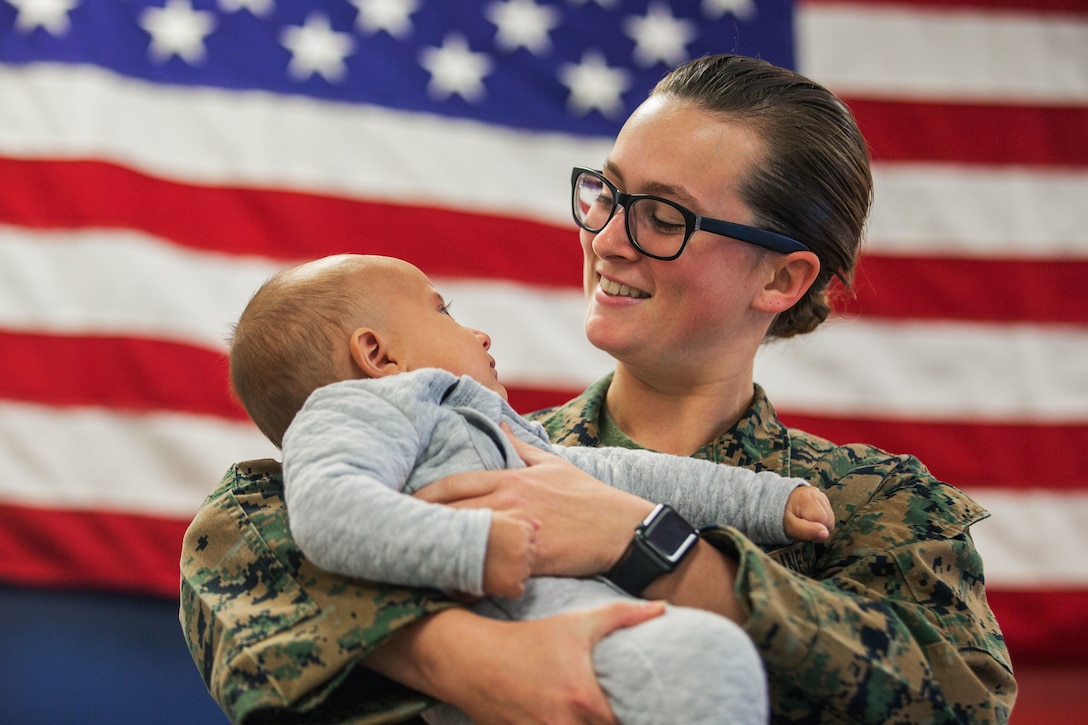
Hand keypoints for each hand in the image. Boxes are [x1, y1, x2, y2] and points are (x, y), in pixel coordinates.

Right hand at [365, 600, 666, 723]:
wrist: (473, 661)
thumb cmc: (528, 641)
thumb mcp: (575, 624)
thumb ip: (622, 615)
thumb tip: (661, 608)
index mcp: (585, 701)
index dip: (634, 720)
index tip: (638, 711)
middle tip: (612, 714)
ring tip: (589, 717)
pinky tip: (560, 719)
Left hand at [416, 426, 652, 576]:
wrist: (626, 532)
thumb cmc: (592, 500)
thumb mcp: (556, 465)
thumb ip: (521, 447)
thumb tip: (498, 424)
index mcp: (511, 477)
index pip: (452, 484)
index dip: (421, 495)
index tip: (398, 503)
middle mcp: (508, 499)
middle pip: (449, 510)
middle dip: (417, 522)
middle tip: (389, 535)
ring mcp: (518, 526)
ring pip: (463, 537)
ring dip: (437, 551)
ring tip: (408, 564)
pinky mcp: (530, 555)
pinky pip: (489, 568)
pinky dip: (467, 579)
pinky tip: (449, 589)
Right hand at [483, 511, 538, 597]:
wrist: (455, 548)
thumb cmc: (475, 530)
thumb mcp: (498, 516)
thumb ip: (521, 516)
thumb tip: (540, 525)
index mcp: (522, 530)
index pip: (530, 538)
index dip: (515, 541)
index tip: (500, 542)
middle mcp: (524, 549)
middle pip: (530, 556)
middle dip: (517, 556)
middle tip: (496, 554)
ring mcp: (519, 567)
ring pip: (525, 572)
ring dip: (513, 571)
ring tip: (494, 565)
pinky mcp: (511, 584)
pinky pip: (518, 590)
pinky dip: (509, 587)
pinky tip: (495, 578)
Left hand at [784, 485, 834, 540]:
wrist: (777, 503)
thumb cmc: (783, 516)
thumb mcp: (791, 527)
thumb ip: (807, 532)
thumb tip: (825, 534)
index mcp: (807, 499)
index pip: (823, 523)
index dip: (815, 530)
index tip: (803, 527)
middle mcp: (815, 493)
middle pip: (828, 520)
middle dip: (817, 527)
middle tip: (803, 524)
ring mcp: (819, 494)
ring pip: (830, 518)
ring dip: (819, 523)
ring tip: (805, 519)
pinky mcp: (821, 497)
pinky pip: (828, 513)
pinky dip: (820, 518)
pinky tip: (809, 516)